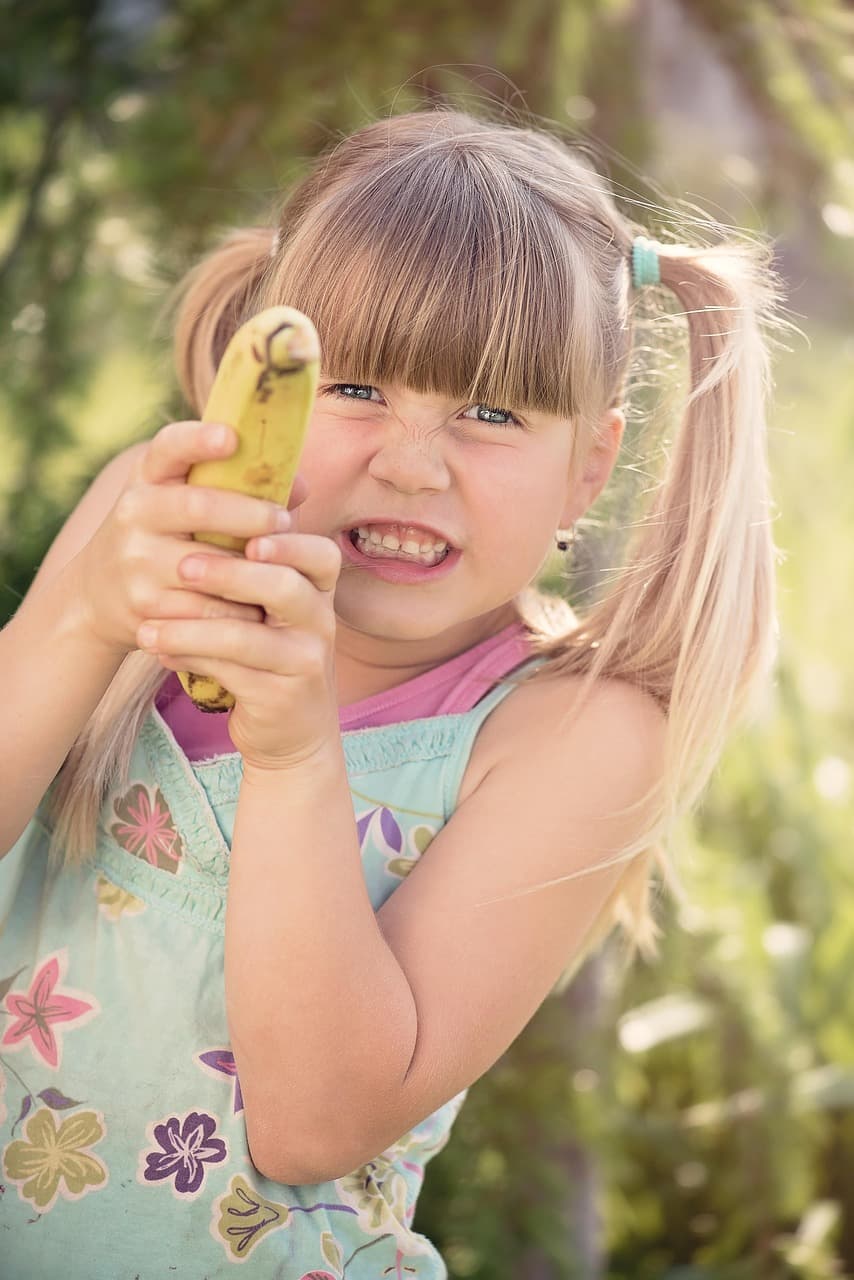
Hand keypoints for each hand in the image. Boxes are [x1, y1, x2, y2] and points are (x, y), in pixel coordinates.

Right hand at [75, 420, 305, 657]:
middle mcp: (135, 512)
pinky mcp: (145, 605)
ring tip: (283, 568)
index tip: (231, 437)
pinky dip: (240, 608)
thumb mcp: (183, 500)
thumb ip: (236, 487)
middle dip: (249, 513)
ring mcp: (137, 561)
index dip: (199, 440)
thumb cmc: (164, 535)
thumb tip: (300, 485)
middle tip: (284, 520)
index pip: (169, 446)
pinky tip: (262, 607)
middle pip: (197, 505)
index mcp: (148, 476)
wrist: (98, 595)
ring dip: (253, 568)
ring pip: (208, 564)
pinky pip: (207, 608)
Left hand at [135, 509, 342, 771]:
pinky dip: (190, 659)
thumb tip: (210, 486)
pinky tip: (159, 652)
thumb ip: (251, 554)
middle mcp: (323, 621)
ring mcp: (306, 660)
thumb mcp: (270, 602)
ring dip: (193, 627)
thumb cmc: (268, 648)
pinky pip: (232, 672)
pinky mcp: (283, 697)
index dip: (288, 541)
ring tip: (150, 624)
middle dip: (231, 575)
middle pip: (286, 588)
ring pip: (249, 636)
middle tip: (183, 567)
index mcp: (320, 588)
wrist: (290, 728)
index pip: (319, 554)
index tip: (248, 537)